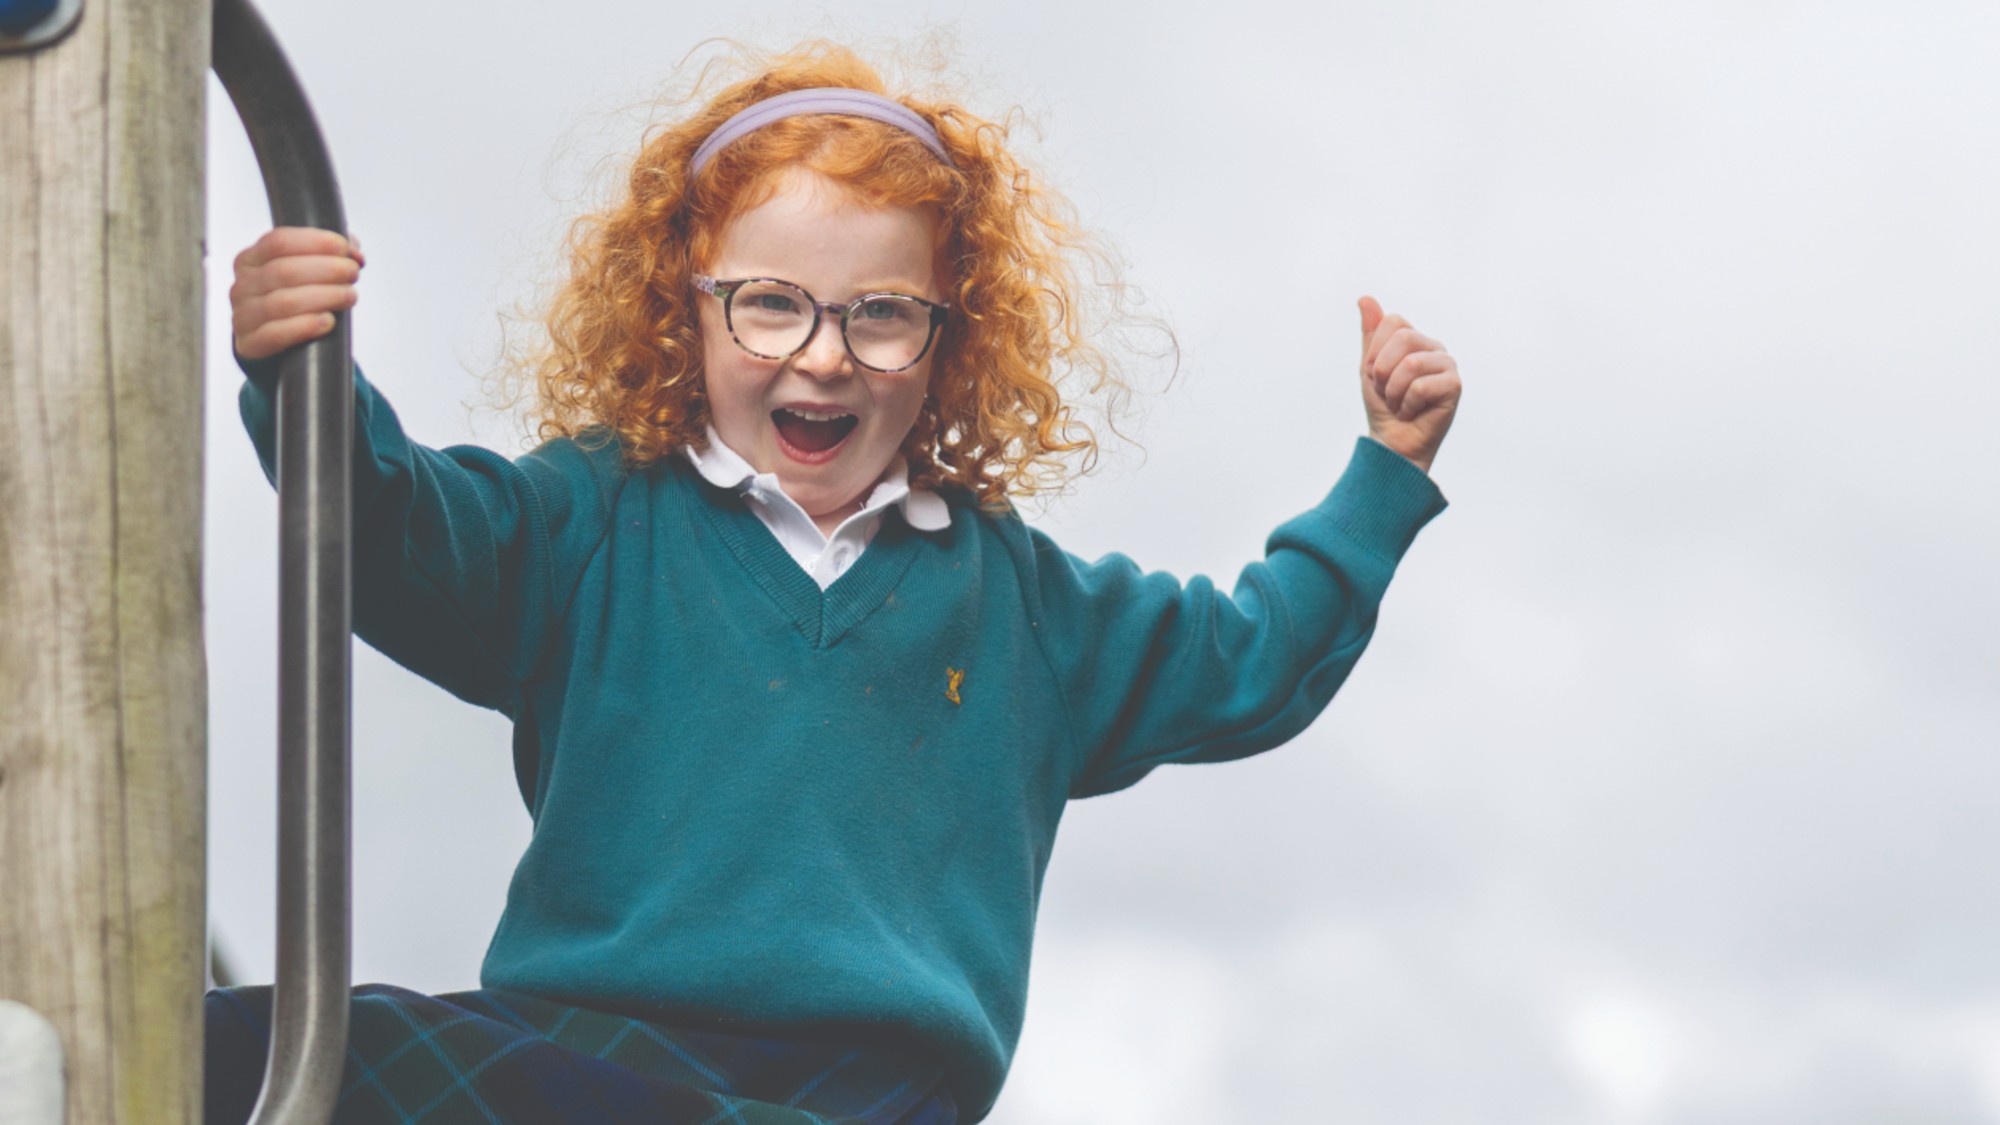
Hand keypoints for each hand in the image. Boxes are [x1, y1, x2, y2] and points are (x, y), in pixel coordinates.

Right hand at [230, 227, 363, 360]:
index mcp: (252, 259)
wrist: (277, 346)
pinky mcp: (250, 344)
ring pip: (284, 302)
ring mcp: (243, 315)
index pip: (278, 242)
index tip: (344, 248)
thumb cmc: (295, 299)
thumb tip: (355, 252)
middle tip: (352, 273)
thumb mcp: (305, 272)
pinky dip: (305, 326)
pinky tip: (328, 322)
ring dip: (324, 296)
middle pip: (284, 271)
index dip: (315, 242)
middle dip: (326, 269)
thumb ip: (331, 254)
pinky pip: (276, 334)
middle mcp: (243, 285)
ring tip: (349, 296)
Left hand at [1356, 295, 1459, 474]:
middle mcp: (1434, 347)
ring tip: (1398, 402)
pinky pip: (1421, 386)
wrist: (1392, 440)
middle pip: (1404, 337)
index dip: (1375, 350)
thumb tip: (1365, 298)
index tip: (1375, 374)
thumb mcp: (1369, 367)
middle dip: (1383, 370)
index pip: (1393, 321)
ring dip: (1393, 391)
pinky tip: (1412, 411)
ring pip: (1411, 363)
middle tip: (1386, 391)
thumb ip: (1370, 333)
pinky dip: (1407, 404)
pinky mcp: (1455, 386)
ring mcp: (1447, 365)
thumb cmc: (1382, 404)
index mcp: (1415, 339)